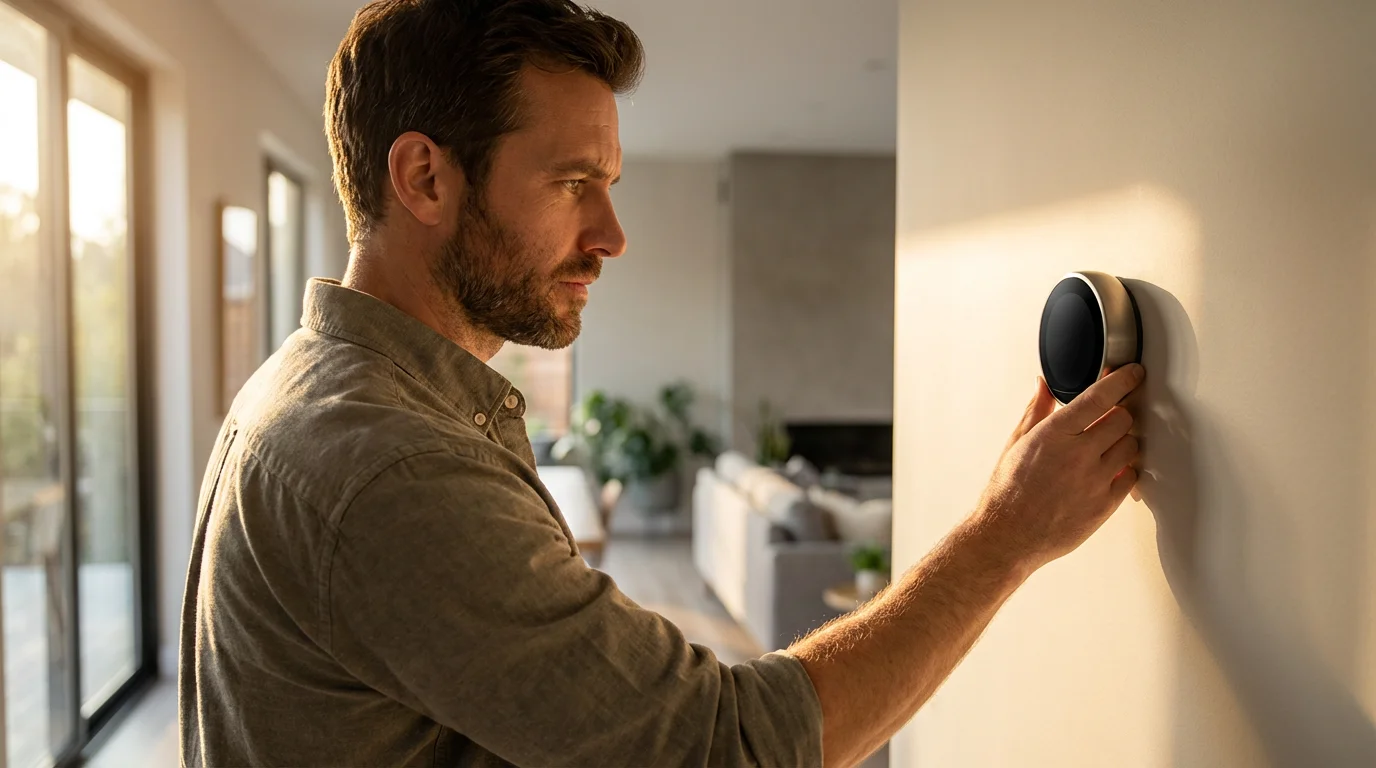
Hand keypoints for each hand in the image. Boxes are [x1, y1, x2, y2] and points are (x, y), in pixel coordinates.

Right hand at [972, 365, 1145, 571]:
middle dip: (1118, 415)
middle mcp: (1078, 454)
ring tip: (1105, 448)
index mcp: (1055, 434)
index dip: (1122, 380)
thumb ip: (1036, 410)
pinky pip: (1132, 477)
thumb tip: (1043, 386)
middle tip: (1109, 420)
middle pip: (1123, 419)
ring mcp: (1095, 481)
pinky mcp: (1105, 505)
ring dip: (1123, 442)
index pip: (1100, 396)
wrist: (1007, 536)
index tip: (1132, 373)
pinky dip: (1124, 471)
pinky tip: (1108, 471)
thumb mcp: (1016, 443)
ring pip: (1132, 446)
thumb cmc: (1007, 492)